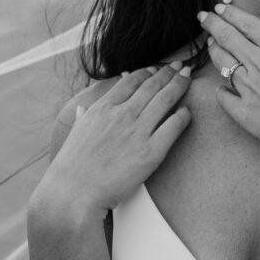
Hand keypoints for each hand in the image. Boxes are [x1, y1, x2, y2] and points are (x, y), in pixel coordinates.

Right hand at [37, 64, 190, 219]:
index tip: (157, 69)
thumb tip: (82, 107)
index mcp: (103, 107)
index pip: (132, 80)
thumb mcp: (75, 132)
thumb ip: (83, 116)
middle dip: (169, 72)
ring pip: (166, 99)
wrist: (74, 193)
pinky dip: (183, 115)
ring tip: (187, 77)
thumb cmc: (72, 166)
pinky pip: (174, 126)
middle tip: (180, 66)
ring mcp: (138, 131)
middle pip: (153, 84)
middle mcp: (123, 114)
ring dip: (179, 85)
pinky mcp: (151, 151)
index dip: (148, 72)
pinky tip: (186, 111)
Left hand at [199, 4, 259, 149]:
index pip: (249, 24)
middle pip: (228, 37)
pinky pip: (224, 97)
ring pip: (222, 62)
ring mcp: (247, 85)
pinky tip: (220, 90)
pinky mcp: (242, 108)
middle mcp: (259, 62)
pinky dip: (221, 92)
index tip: (221, 8)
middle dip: (213, 24)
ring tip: (208, 43)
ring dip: (213, 50)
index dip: (232, 14)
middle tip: (203, 17)